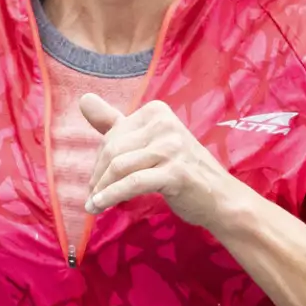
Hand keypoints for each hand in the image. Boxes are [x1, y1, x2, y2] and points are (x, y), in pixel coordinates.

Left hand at [81, 94, 241, 229]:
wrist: (221, 198)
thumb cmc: (181, 169)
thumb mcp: (149, 142)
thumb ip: (115, 122)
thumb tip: (84, 98)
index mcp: (156, 111)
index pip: (113, 134)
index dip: (100, 160)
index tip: (99, 178)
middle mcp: (165, 124)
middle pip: (113, 150)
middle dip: (98, 176)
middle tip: (93, 195)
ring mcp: (172, 147)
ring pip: (119, 167)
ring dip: (101, 189)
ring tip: (93, 205)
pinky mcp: (175, 173)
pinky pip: (132, 184)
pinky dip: (110, 196)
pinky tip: (99, 206)